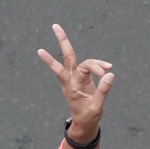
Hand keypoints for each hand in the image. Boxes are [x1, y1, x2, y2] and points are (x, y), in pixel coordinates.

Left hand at [36, 23, 112, 138]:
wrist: (86, 123)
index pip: (59, 71)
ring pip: (86, 62)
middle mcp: (72, 79)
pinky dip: (100, 66)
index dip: (50, 61)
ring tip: (109, 67)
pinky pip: (92, 66)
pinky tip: (108, 69)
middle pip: (68, 56)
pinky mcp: (84, 78)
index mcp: (69, 87)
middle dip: (63, 41)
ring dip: (97, 63)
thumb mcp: (96, 107)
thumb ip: (103, 91)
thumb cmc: (88, 117)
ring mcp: (78, 77)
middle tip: (55, 25)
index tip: (39, 51)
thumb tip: (110, 74)